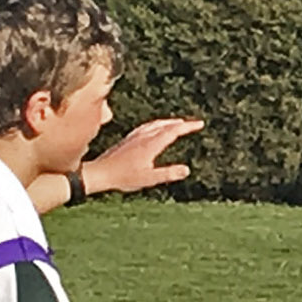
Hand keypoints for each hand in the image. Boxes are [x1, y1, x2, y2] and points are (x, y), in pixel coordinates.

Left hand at [83, 117, 204, 195]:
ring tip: (178, 123)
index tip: (200, 124)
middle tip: (194, 124)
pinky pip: (147, 126)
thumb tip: (187, 169)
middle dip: (182, 123)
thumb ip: (168, 174)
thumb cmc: (123, 177)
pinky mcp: (128, 139)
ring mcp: (135, 137)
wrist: (100, 173)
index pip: (173, 131)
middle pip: (166, 125)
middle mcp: (143, 137)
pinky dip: (157, 124)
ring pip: (156, 124)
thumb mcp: (149, 179)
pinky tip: (155, 128)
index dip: (188, 127)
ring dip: (169, 122)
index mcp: (150, 145)